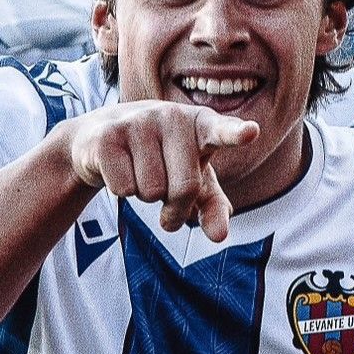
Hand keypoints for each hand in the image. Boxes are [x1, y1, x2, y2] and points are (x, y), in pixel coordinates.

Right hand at [63, 101, 257, 241]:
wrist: (102, 137)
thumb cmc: (161, 160)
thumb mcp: (193, 182)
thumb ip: (213, 207)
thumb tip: (219, 236)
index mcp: (201, 124)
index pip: (222, 131)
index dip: (236, 133)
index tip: (251, 132)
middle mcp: (172, 116)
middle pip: (184, 188)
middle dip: (174, 207)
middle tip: (164, 195)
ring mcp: (138, 121)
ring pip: (151, 191)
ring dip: (145, 195)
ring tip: (139, 172)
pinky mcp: (108, 135)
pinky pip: (123, 188)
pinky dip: (121, 190)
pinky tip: (118, 169)